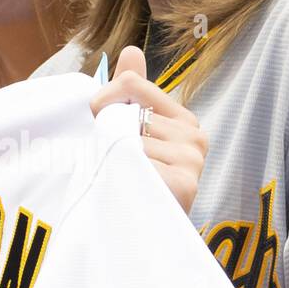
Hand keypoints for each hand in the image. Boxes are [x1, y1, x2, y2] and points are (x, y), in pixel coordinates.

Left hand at [90, 45, 208, 213]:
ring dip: (109, 158)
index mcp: (184, 119)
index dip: (104, 100)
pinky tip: (125, 191)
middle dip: (104, 133)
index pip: (134, 84)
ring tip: (116, 180)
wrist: (145, 238)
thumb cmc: (137, 184)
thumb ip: (133, 93)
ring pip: (126, 140)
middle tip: (104, 159)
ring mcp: (192, 160)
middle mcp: (194, 136)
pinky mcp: (184, 184)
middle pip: (127, 113)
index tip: (93, 122)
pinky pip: (133, 164)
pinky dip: (119, 177)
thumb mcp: (133, 134)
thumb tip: (131, 49)